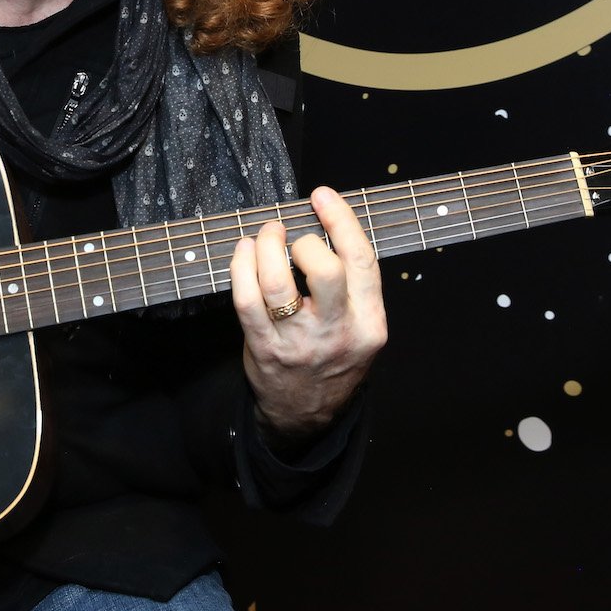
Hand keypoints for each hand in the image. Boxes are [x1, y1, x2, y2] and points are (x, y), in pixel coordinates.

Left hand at [230, 188, 387, 446]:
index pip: (361, 261)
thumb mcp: (361, 327)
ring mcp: (298, 343)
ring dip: (266, 247)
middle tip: (293, 237)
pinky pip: (246, 300)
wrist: (307, 414)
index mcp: (369, 322)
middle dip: (305, 242)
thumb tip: (324, 224)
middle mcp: (337, 333)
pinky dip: (241, 267)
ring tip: (265, 236)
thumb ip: (351, 285)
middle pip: (325, 271)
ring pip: (278, 284)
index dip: (341, 221)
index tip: (322, 196)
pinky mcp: (264, 349)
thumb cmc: (333, 356)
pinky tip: (244, 252)